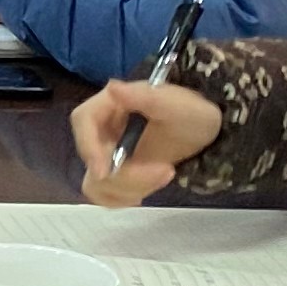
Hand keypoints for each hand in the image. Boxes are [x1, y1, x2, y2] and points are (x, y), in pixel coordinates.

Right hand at [68, 75, 224, 201]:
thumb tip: (112, 86)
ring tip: (165, 175)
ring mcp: (105, 153)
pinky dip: (124, 198)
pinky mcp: (114, 173)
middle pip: (92, 159)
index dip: (88, 147)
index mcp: (108, 104)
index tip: (104, 172)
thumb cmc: (190, 113)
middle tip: (166, 172)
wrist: (204, 132)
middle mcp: (100, 129)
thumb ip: (146, 97)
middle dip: (127, 176)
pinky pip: (104, 194)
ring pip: (97, 182)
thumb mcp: (175, 104)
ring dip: (131, 188)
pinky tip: (150, 186)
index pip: (82, 121)